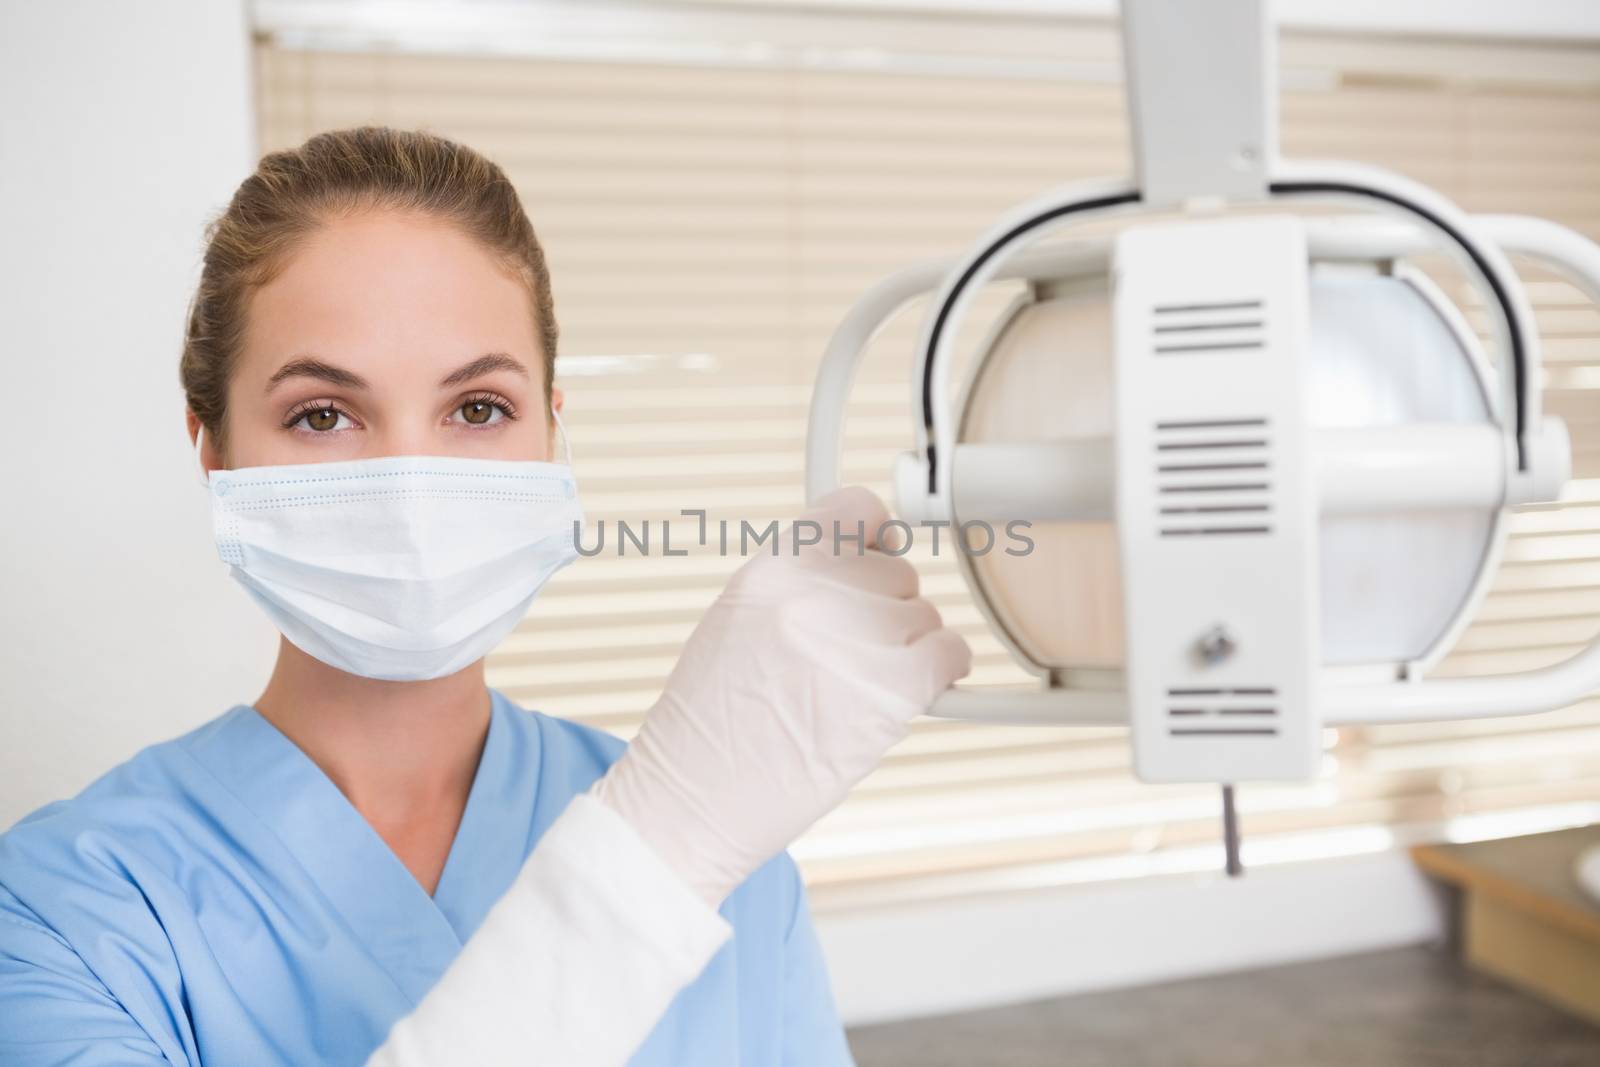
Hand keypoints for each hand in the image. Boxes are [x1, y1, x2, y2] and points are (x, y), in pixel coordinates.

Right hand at [590, 487, 971, 906]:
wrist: (691, 801)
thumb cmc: (707, 728)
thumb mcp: (733, 624)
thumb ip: (796, 586)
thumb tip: (868, 560)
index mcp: (769, 571)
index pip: (855, 509)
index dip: (873, 537)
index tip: (877, 557)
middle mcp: (812, 595)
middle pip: (896, 571)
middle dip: (884, 611)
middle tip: (848, 658)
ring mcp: (854, 640)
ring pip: (924, 616)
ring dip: (906, 651)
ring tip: (855, 692)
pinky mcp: (891, 690)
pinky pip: (950, 652)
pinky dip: (942, 673)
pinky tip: (912, 696)